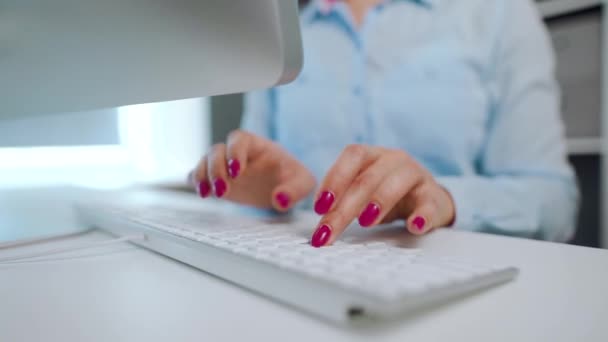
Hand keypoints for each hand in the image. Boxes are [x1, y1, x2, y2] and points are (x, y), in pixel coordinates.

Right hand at [190, 130, 315, 210]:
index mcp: (255, 144)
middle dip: (216, 170)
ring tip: (206, 194)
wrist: (281, 185)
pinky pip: (197, 174)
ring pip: (204, 162)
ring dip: (202, 176)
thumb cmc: (291, 177)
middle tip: (223, 191)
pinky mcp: (215, 179)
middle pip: (217, 151)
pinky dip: (195, 181)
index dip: (235, 152)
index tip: (237, 171)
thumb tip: (280, 201)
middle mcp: (235, 152)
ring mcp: (223, 165)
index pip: (239, 139)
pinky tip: (202, 193)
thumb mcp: (302, 182)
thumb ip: (294, 190)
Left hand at [309, 144, 454, 246]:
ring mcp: (416, 175)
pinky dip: (423, 215)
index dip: (334, 179)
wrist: (428, 200)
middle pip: (367, 178)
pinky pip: (429, 203)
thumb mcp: (361, 194)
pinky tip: (414, 226)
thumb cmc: (385, 196)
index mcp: (371, 155)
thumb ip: (341, 203)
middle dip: (345, 206)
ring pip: (397, 182)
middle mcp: (393, 159)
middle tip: (330, 231)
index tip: (320, 207)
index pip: (351, 156)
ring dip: (379, 201)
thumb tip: (319, 228)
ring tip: (365, 222)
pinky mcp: (434, 196)